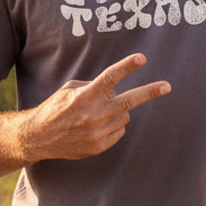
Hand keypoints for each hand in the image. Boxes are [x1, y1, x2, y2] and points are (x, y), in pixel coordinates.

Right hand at [27, 53, 169, 161]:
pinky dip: (114, 125)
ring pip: (125, 115)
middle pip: (128, 101)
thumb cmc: (56, 108)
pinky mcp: (99, 146)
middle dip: (149, 92)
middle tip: (167, 86)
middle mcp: (92, 115)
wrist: (39, 138)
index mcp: (84, 97)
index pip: (109, 78)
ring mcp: (97, 133)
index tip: (142, 58)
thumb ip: (94, 87)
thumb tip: (117, 89)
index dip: (126, 67)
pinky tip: (97, 125)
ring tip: (99, 112)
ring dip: (118, 110)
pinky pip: (119, 130)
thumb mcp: (70, 90)